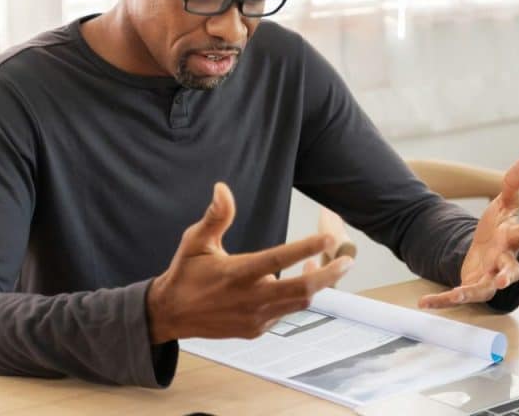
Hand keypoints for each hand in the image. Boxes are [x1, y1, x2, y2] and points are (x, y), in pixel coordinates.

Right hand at [147, 182, 353, 342]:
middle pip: (302, 289)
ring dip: (317, 284)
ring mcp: (255, 318)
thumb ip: (215, 216)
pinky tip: (299, 281)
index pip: (277, 259)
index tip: (327, 237)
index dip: (305, 248)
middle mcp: (249, 299)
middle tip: (347, 260)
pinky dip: (297, 296)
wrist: (170, 314)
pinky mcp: (256, 329)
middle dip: (330, 274)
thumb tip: (222, 188)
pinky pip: (285, 311)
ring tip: (326, 265)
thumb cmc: (185, 273)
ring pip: (298, 302)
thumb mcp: (195, 241)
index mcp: (236, 273)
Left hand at [419, 156, 518, 308]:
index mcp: (512, 238)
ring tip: (460, 294)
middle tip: (506, 280)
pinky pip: (459, 295)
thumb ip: (515, 182)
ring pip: (486, 288)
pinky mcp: (474, 287)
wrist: (487, 251)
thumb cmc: (501, 228)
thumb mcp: (505, 202)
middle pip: (511, 269)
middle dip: (510, 276)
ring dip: (474, 292)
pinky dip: (442, 300)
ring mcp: (490, 277)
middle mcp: (504, 261)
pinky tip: (426, 302)